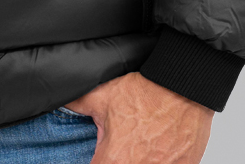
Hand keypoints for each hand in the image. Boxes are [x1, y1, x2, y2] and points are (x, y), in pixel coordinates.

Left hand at [64, 72, 212, 163]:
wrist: (184, 88)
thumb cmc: (146, 92)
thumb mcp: (104, 95)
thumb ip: (78, 104)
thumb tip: (60, 101)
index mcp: (114, 160)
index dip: (96, 162)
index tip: (100, 155)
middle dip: (116, 160)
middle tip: (122, 148)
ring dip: (140, 159)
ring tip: (140, 146)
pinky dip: (159, 160)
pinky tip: (157, 149)